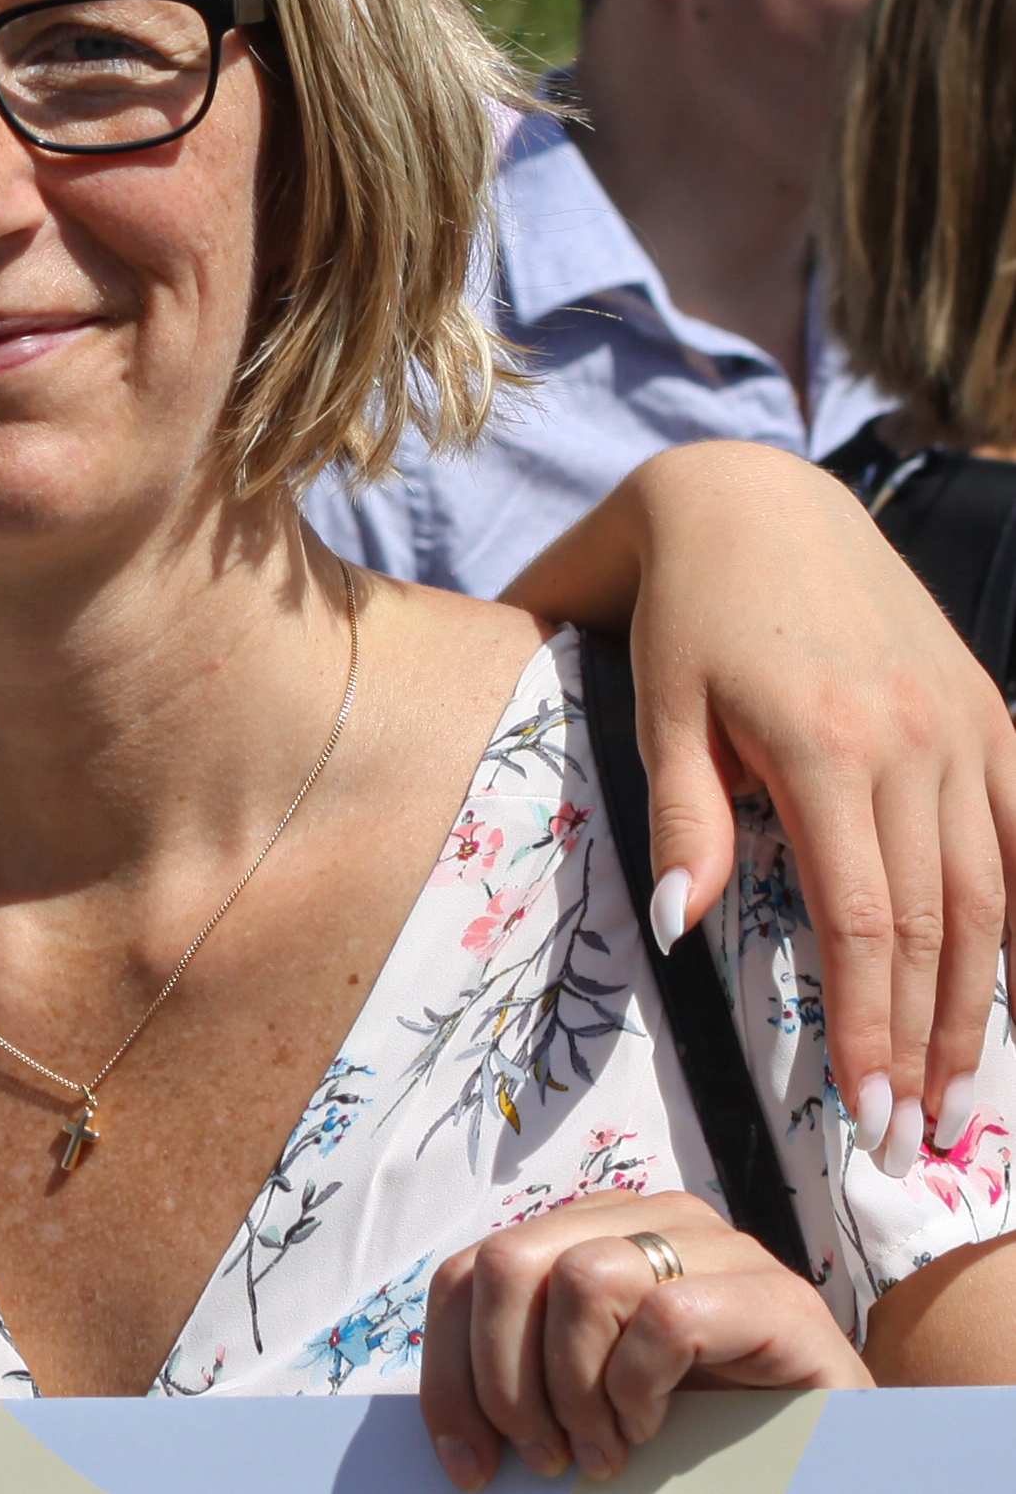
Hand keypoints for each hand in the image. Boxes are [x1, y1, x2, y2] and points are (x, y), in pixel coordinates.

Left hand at [419, 1193, 865, 1484]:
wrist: (829, 1457)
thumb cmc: (705, 1429)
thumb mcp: (593, 1397)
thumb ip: (528, 1382)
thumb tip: (448, 1435)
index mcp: (589, 1235)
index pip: (470, 1270)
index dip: (448, 1368)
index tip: (466, 1459)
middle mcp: (649, 1220)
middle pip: (509, 1262)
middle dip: (504, 1378)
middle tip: (544, 1455)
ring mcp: (719, 1249)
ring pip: (583, 1279)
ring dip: (577, 1387)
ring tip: (606, 1450)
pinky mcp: (777, 1299)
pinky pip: (668, 1318)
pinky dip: (640, 1386)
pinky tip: (653, 1428)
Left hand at [506, 439, 1015, 1125]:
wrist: (750, 501)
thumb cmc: (684, 612)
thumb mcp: (656, 708)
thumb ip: (683, 818)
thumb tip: (683, 933)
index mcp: (825, 746)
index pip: (863, 921)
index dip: (869, 1025)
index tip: (862, 1111)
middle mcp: (915, 742)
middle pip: (943, 925)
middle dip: (931, 1040)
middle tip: (915, 1136)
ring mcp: (966, 725)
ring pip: (1000, 892)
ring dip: (986, 1002)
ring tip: (964, 1091)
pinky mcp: (991, 710)